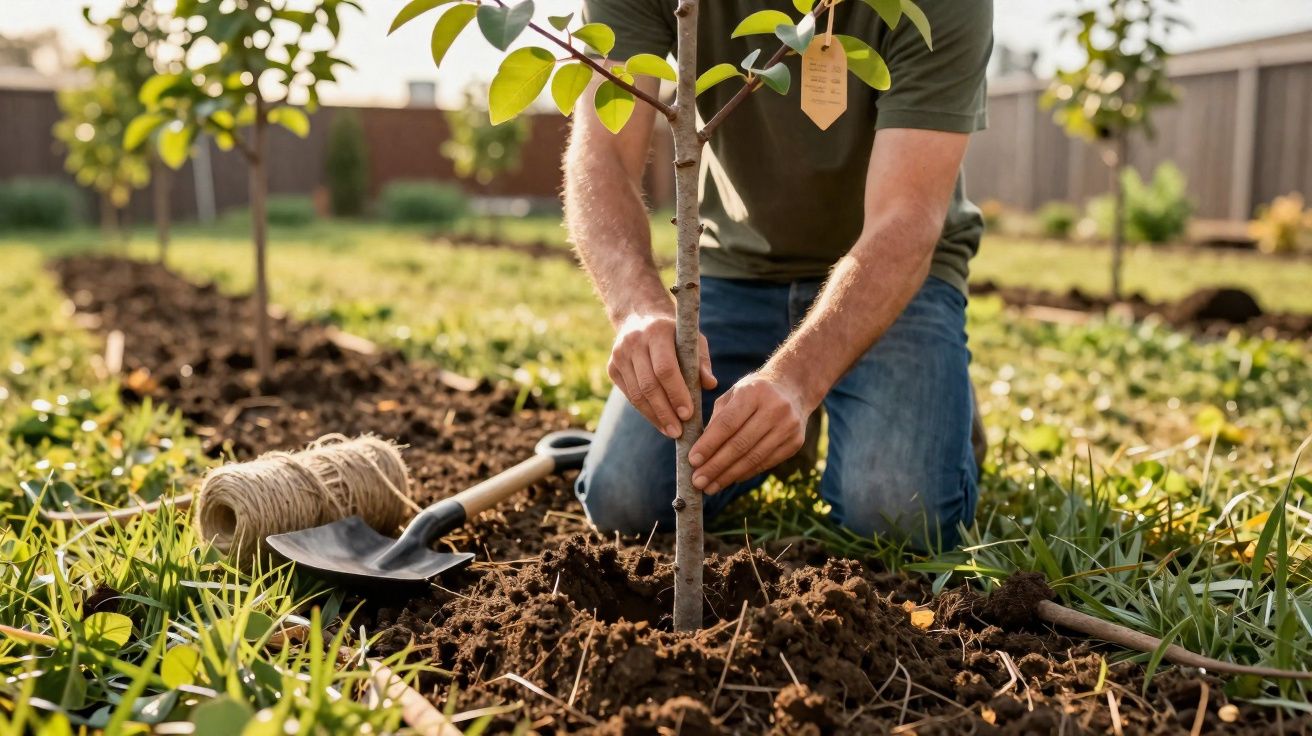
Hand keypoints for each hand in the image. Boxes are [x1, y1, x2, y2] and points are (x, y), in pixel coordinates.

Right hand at [608, 312, 715, 437]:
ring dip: (654, 416)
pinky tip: (659, 422)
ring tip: (671, 431)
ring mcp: (619, 355)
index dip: (676, 393)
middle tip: (678, 431)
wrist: (639, 317)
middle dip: (665, 411)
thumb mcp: (692, 340)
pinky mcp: (612, 367)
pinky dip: (645, 411)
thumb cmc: (675, 334)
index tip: (688, 414)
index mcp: (657, 332)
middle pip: (649, 385)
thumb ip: (702, 362)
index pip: (665, 368)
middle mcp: (634, 342)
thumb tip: (711, 385)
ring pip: (636, 394)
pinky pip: (629, 395)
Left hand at [689, 370, 808, 493]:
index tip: (692, 461)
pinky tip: (729, 480)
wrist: (793, 389)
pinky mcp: (795, 443)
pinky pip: (765, 463)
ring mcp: (788, 427)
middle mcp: (775, 408)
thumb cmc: (753, 392)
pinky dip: (745, 473)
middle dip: (715, 466)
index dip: (709, 444)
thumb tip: (700, 452)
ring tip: (710, 487)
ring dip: (728, 476)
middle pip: (740, 444)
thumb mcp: (733, 395)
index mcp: (754, 392)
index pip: (727, 423)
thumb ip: (717, 419)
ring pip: (753, 458)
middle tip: (697, 481)